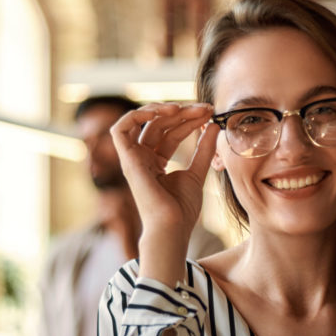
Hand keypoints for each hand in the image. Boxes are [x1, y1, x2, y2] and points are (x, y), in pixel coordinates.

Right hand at [110, 103, 218, 239]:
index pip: (171, 131)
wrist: (172, 227)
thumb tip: (214, 126)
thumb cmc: (181, 209)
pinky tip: (163, 111)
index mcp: (155, 162)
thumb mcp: (197, 172)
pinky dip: (137, 114)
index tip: (210, 114)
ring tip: (185, 108)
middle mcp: (142, 158)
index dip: (189, 119)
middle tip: (205, 109)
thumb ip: (203, 150)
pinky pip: (121, 129)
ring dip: (163, 109)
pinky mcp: (126, 160)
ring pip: (142, 121)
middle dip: (183, 112)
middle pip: (159, 123)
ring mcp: (133, 159)